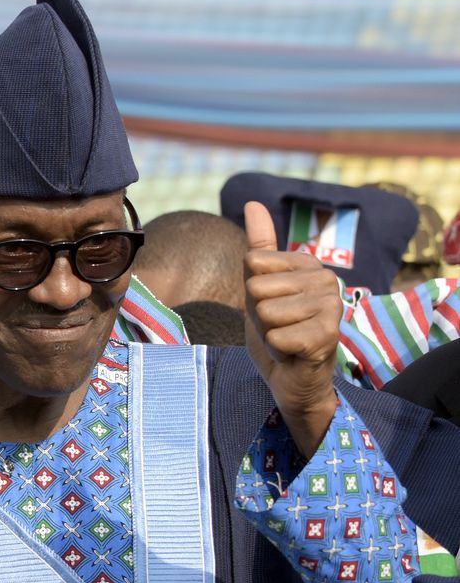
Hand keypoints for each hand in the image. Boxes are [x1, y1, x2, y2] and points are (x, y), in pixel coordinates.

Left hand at [243, 201, 341, 457]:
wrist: (292, 379)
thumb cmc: (276, 329)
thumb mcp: (259, 286)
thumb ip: (259, 246)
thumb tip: (253, 203)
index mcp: (309, 263)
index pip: (253, 262)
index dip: (252, 292)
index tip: (271, 306)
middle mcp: (326, 279)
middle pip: (256, 287)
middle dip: (259, 315)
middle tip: (279, 327)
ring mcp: (331, 307)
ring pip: (265, 312)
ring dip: (269, 333)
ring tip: (287, 339)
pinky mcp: (328, 336)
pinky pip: (277, 336)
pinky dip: (277, 350)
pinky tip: (293, 354)